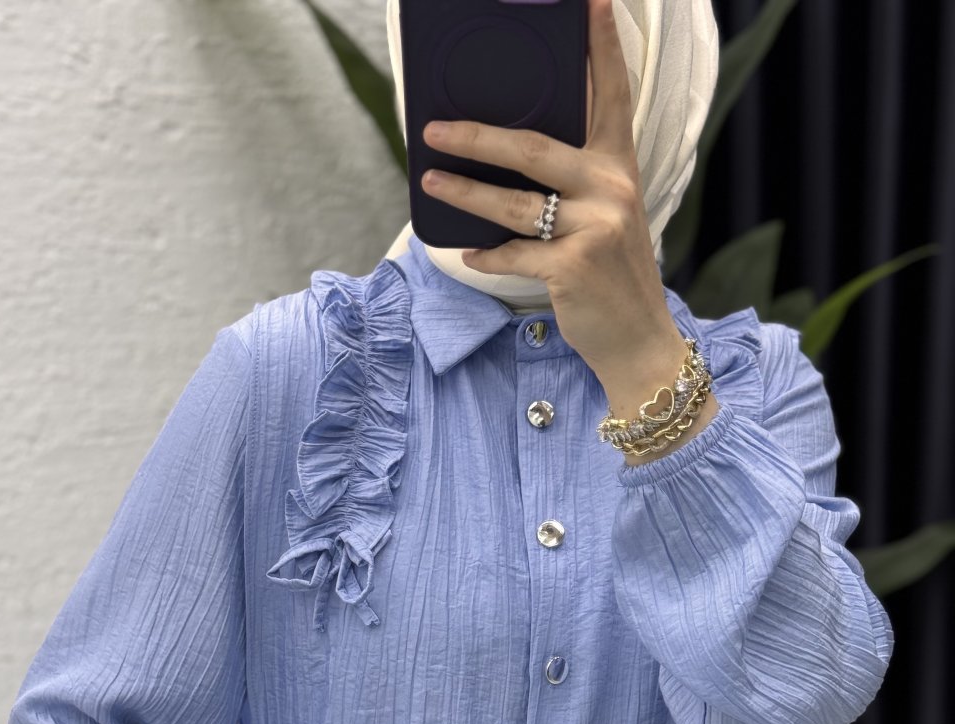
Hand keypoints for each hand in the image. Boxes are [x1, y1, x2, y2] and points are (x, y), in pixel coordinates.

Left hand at [419, 0, 685, 380]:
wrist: (639, 341)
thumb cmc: (613, 277)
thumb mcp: (607, 219)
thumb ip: (574, 184)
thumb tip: (510, 157)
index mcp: (620, 168)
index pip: (609, 94)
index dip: (599, 45)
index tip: (588, 0)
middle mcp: (611, 190)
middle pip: (533, 147)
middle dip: (477, 136)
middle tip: (434, 128)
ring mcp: (594, 229)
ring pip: (514, 202)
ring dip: (465, 193)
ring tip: (431, 181)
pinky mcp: (573, 268)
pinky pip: (513, 253)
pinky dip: (487, 255)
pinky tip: (469, 252)